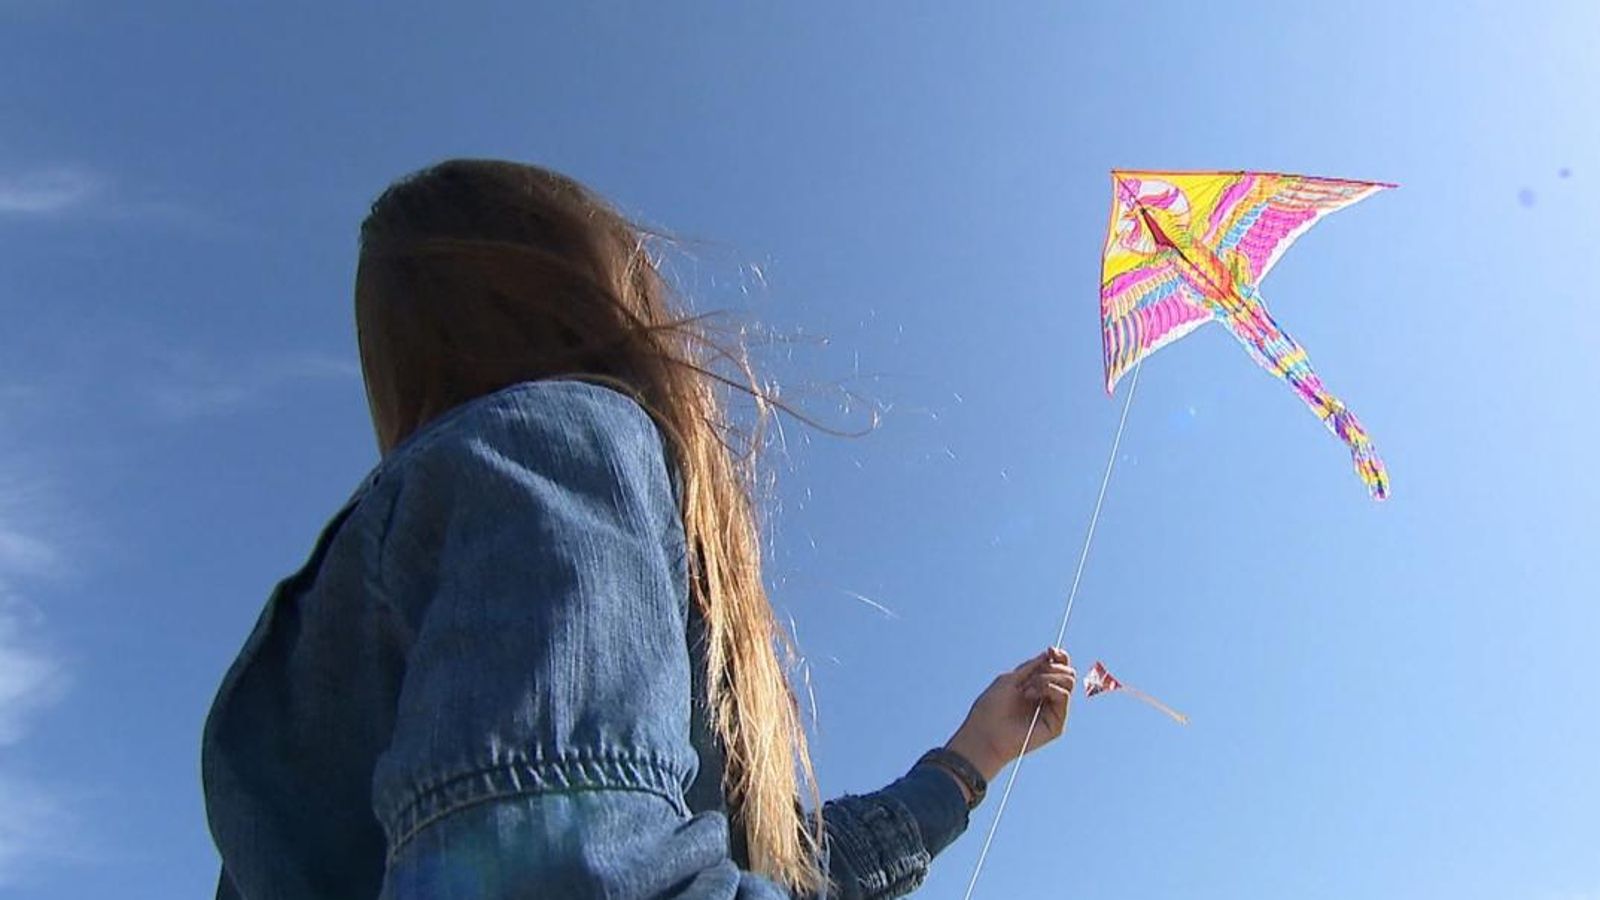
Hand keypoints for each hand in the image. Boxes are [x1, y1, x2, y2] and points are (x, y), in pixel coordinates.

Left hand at [943, 647, 1075, 782]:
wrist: (985, 733)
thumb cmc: (991, 707)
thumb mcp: (1010, 679)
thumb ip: (1031, 667)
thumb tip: (1049, 654)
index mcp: (1036, 687)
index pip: (1058, 668)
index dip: (1059, 656)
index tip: (1051, 650)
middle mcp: (1047, 698)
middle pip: (1068, 674)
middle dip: (1052, 668)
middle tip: (1031, 678)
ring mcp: (1053, 711)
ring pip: (1069, 682)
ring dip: (1047, 678)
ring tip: (1027, 690)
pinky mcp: (1057, 724)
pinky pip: (1064, 696)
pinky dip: (1049, 688)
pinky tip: (1031, 695)